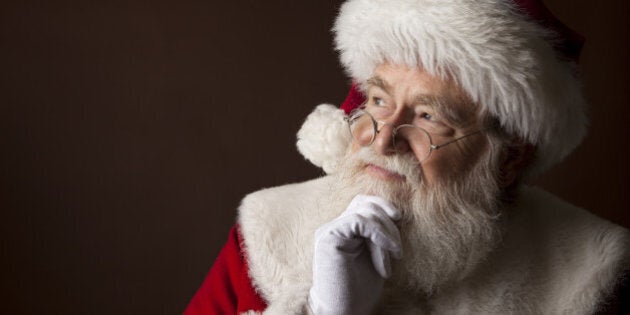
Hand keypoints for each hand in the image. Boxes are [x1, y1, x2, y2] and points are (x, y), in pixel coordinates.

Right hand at [308, 195, 401, 314]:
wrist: (342, 312)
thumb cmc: (359, 291)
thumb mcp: (376, 257)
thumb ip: (379, 236)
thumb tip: (397, 214)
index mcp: (344, 230)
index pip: (363, 203)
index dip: (384, 206)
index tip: (400, 221)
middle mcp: (334, 227)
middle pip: (366, 203)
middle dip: (389, 224)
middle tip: (398, 251)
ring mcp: (330, 231)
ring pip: (365, 212)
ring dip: (387, 233)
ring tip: (394, 256)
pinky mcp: (328, 237)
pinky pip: (359, 221)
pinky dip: (379, 234)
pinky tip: (388, 252)